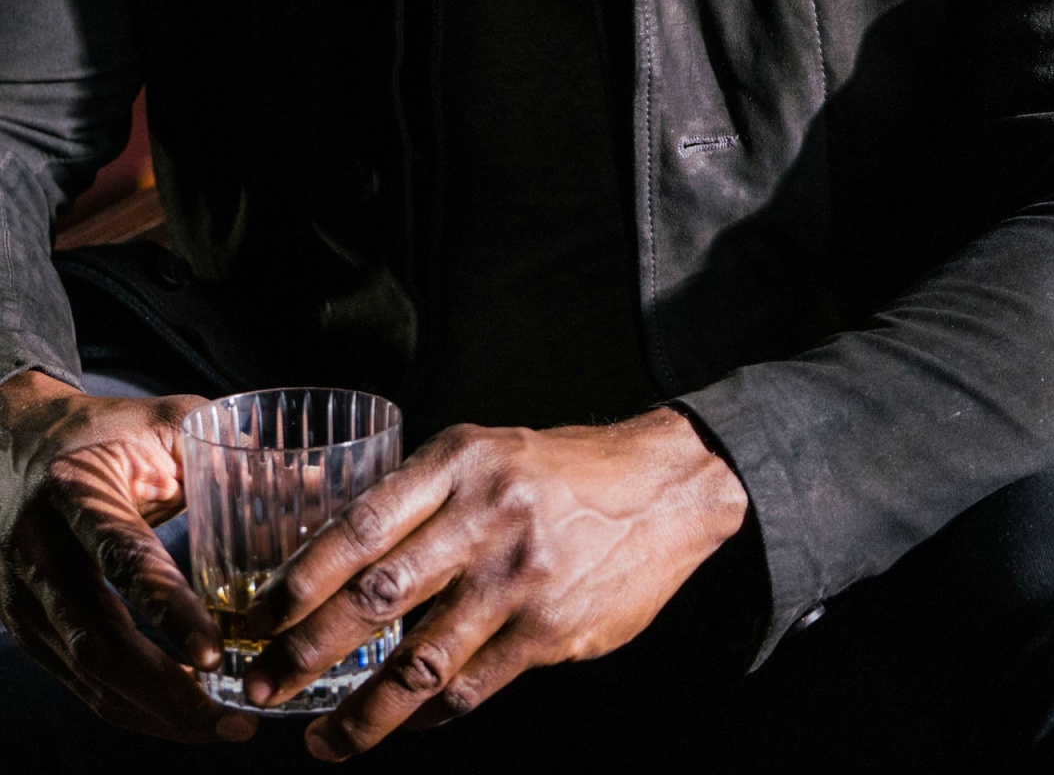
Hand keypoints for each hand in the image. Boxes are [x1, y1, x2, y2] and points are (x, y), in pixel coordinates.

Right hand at [0, 371, 256, 742]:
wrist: (12, 443)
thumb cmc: (104, 431)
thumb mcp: (163, 423)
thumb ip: (235, 451)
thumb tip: (326, 484)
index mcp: (77, 492)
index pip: (123, 559)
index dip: (168, 610)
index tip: (216, 653)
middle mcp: (41, 552)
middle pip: (97, 642)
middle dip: (166, 692)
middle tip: (231, 715)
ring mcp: (26, 599)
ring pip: (87, 677)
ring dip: (154, 712)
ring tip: (221, 724)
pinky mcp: (28, 629)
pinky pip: (79, 684)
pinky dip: (132, 705)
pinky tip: (181, 711)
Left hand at [243, 404, 746, 760]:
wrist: (663, 487)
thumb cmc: (557, 469)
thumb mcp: (484, 450)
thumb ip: (418, 495)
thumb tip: (333, 554)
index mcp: (457, 464)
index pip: (356, 528)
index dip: (295, 582)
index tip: (250, 620)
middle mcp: (483, 518)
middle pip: (374, 598)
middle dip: (304, 653)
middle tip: (259, 690)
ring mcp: (518, 580)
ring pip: (418, 662)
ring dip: (360, 714)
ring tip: (322, 744)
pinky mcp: (550, 632)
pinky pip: (471, 686)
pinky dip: (427, 715)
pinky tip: (402, 727)